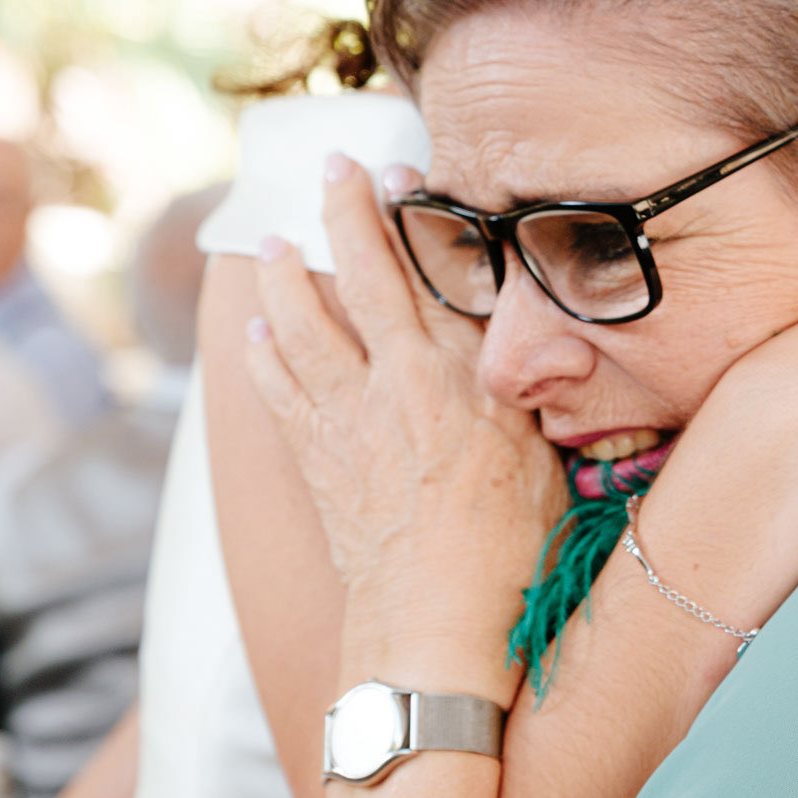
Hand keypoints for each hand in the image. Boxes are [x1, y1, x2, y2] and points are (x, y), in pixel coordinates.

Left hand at [243, 154, 567, 691]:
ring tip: (276, 242)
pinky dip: (262, 356)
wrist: (436, 627)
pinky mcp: (317, 463)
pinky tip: (254, 334)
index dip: (408, 216)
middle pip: (359, 280)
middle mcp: (393, 387)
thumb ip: (522, 393)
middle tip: (332, 170)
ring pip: (300, 326)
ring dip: (286, 277)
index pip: (427, 272)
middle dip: (342, 216)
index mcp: (457, 378)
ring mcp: (345, 424)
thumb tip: (527, 354)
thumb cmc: (509, 552)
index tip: (397, 169)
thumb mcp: (542, 456)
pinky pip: (277, 392)